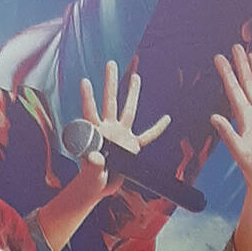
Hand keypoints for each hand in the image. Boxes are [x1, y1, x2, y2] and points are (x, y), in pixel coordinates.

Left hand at [78, 61, 171, 200]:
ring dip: (131, 93)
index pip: (91, 112)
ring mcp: (121, 135)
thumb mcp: (90, 173)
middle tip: (111, 64)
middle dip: (111, 83)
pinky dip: (157, 128)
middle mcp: (108, 130)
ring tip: (135, 76)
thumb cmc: (90, 179)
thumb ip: (92, 165)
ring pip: (128, 110)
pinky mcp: (131, 146)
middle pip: (110, 102)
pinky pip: (147, 136)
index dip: (88, 97)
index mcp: (95, 134)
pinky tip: (166, 119)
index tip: (85, 81)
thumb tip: (95, 157)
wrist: (98, 186)